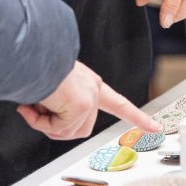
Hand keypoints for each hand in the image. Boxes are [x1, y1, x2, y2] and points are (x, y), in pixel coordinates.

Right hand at [17, 61, 161, 139]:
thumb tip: (42, 117)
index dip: (136, 117)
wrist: (31, 53)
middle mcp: (94, 90)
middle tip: (37, 110)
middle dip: (55, 127)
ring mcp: (89, 99)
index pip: (119, 103)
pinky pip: (57, 129)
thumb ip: (61, 105)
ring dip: (44, 123)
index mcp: (91, 84)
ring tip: (34, 103)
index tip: (154, 126)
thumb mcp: (56, 87)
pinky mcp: (80, 106)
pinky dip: (39, 121)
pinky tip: (31, 106)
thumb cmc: (36, 66)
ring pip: (67, 132)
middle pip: (81, 129)